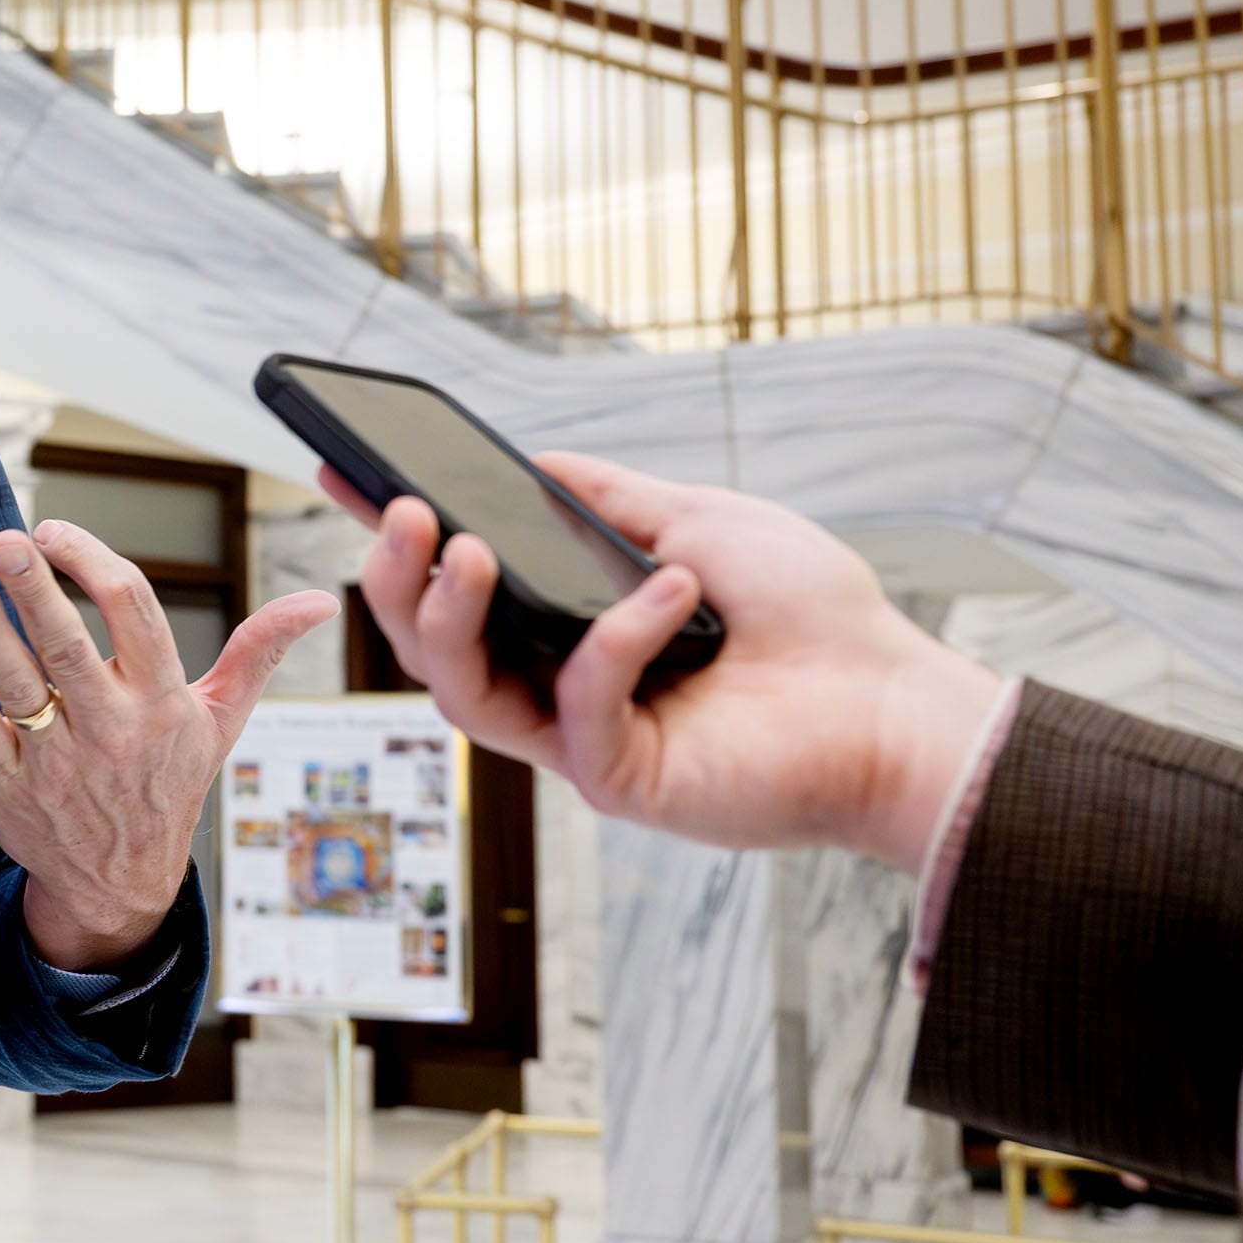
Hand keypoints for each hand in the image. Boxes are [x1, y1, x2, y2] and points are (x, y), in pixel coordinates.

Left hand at [0, 521, 338, 970]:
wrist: (122, 884)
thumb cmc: (169, 783)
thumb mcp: (221, 722)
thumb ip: (259, 652)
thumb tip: (320, 601)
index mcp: (162, 701)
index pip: (133, 612)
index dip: (92, 563)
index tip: (51, 531)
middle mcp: (111, 727)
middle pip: (68, 645)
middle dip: (35, 589)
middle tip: (3, 540)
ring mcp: (58, 759)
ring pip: (19, 684)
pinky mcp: (10, 784)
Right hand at [324, 454, 1002, 867]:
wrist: (898, 700)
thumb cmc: (812, 619)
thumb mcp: (697, 521)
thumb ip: (606, 498)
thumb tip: (527, 461)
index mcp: (565, 634)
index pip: (456, 588)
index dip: (393, 539)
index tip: (344, 475)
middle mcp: (558, 691)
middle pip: (431, 650)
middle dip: (398, 581)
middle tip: (402, 512)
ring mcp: (583, 743)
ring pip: (464, 692)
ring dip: (450, 615)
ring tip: (465, 548)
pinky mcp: (622, 782)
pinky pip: (578, 708)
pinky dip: (613, 639)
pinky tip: (672, 590)